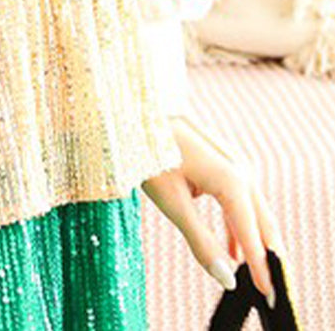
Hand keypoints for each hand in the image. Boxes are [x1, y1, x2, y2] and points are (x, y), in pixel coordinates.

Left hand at [142, 111, 285, 306]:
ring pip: (252, 210)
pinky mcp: (222, 160)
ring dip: (255, 242)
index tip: (269, 297)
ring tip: (256, 276)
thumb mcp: (173, 202)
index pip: (252, 234)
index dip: (261, 268)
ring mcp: (233, 161)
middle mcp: (240, 167)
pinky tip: (234, 250)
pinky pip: (238, 198)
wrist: (135, 110)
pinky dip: (238, 225)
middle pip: (262, 221)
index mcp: (231, 178)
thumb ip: (201, 241)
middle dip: (267, 257)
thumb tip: (227, 278)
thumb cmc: (149, 153)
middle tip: (271, 293)